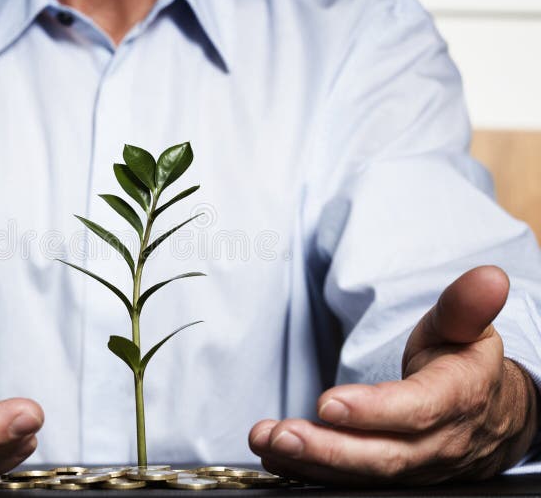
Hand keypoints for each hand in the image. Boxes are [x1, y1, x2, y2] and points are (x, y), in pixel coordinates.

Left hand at [249, 266, 537, 484]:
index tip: (328, 402)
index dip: (373, 410)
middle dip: (327, 449)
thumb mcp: (467, 328)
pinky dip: (310, 472)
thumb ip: (465, 306)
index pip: (416, 410)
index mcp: (457, 399)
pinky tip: (276, 456)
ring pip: (361, 474)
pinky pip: (350, 480)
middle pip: (381, 455)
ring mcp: (413, 467)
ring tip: (266, 442)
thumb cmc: (465, 364)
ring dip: (309, 462)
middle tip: (281, 435)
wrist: (488, 415)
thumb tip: (489, 278)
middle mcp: (436, 443)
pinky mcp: (390, 476)